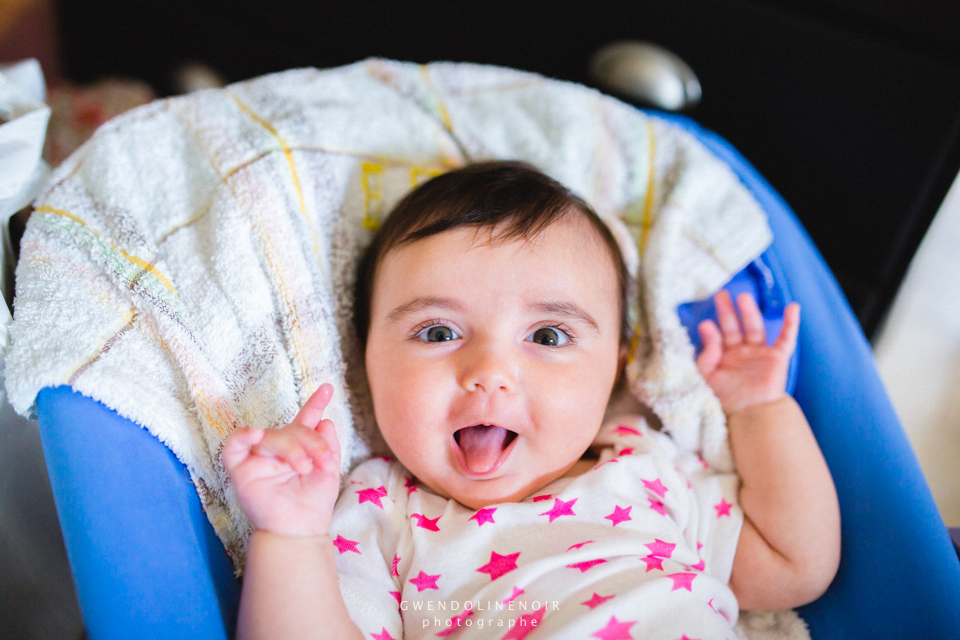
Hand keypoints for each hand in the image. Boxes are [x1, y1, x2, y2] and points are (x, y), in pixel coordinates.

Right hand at [224, 384, 340, 536]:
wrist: (299, 531)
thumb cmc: (313, 504)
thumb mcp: (329, 471)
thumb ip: (327, 444)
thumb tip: (325, 420)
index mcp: (298, 449)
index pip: (305, 421)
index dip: (316, 404)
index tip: (328, 388)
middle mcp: (277, 450)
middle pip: (290, 429)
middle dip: (310, 440)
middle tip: (323, 460)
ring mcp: (259, 459)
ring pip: (270, 436)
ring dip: (291, 447)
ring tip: (304, 467)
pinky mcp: (240, 470)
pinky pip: (233, 447)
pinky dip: (243, 436)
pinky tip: (257, 433)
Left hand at [696, 290, 799, 414]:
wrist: (751, 413)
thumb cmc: (727, 399)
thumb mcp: (707, 376)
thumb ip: (705, 354)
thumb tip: (707, 329)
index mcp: (724, 358)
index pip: (716, 339)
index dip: (711, 332)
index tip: (705, 324)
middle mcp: (741, 353)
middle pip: (734, 327)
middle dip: (727, 312)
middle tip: (721, 294)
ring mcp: (759, 354)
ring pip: (755, 328)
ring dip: (750, 312)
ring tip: (743, 296)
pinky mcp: (777, 357)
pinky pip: (786, 337)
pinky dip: (791, 323)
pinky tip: (793, 307)